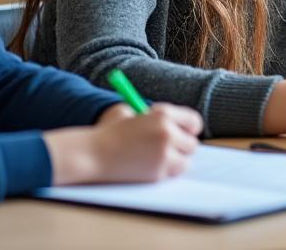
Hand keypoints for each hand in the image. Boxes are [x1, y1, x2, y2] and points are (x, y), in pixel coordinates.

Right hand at [44, 103, 202, 184]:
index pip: (194, 121)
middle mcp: (167, 133)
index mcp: (162, 114)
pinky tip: (149, 166)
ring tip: (157, 158)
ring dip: (176, 160)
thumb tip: (175, 124)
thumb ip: (153, 115)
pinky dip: (165, 171)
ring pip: (185, 160)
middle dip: (182, 147)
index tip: (183, 132)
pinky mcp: (158, 172)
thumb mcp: (130, 112)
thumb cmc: (108, 131)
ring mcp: (164, 154)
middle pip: (192, 143)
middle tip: (168, 148)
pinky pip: (172, 173)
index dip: (189, 128)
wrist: (92, 154)